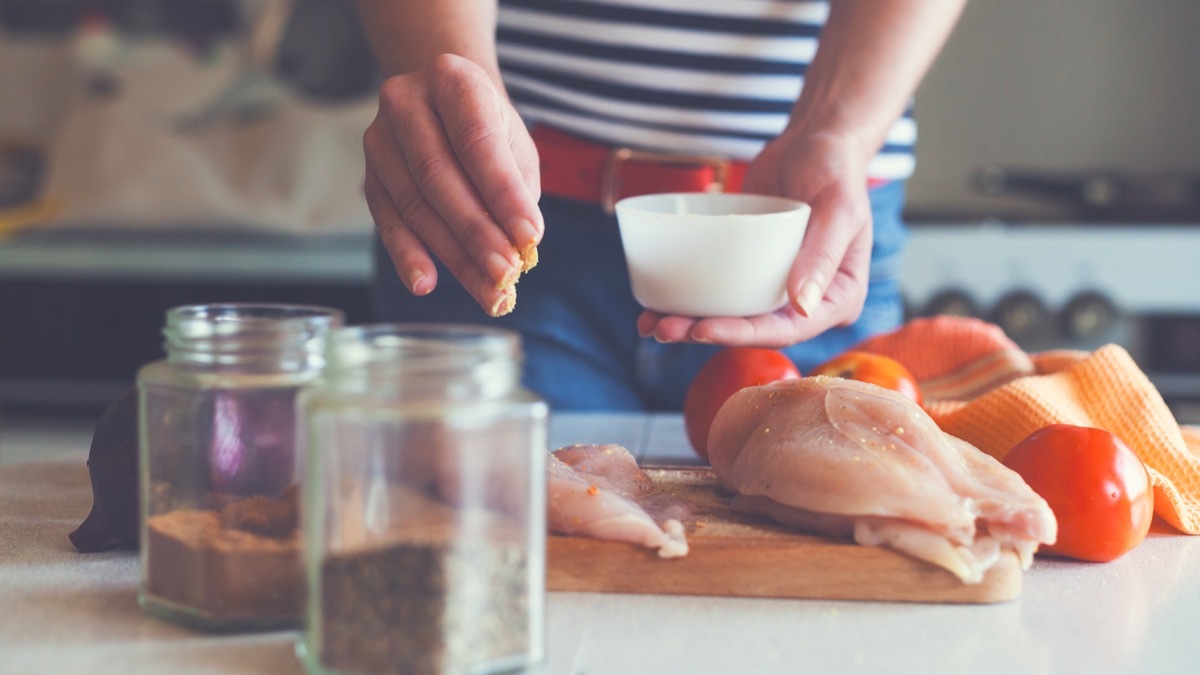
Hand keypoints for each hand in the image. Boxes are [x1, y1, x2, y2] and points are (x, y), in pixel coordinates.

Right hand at [363, 54, 542, 316]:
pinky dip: (408, 255)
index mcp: (451, 80)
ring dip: (453, 254)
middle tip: (506, 273)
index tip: (529, 237)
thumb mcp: (513, 141)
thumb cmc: (487, 125)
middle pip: (438, 176)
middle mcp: (405, 102)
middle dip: (476, 232)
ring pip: (414, 204)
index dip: (503, 193)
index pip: (477, 141)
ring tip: (487, 290)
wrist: (441, 101)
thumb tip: (520, 245)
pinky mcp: (368, 175)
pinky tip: (426, 283)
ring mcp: (379, 138)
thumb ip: (517, 187)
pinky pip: (388, 221)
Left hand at [637, 130, 873, 346]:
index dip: (745, 334)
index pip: (788, 329)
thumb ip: (822, 255)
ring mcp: (775, 288)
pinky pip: (720, 289)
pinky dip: (689, 297)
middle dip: (707, 333)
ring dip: (690, 323)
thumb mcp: (839, 208)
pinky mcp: (749, 270)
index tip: (704, 330)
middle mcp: (806, 302)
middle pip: (753, 329)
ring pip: (731, 315)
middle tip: (666, 329)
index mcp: (837, 300)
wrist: (811, 144)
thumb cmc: (835, 171)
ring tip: (652, 324)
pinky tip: (655, 304)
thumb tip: (802, 305)